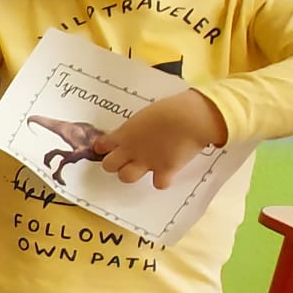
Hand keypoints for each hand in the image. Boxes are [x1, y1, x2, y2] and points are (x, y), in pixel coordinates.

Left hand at [93, 90, 229, 188]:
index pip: (103, 145)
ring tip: (141, 168)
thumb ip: (138, 125)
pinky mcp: (165, 170)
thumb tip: (142, 128)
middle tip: (123, 159)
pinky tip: (166, 174)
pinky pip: (158, 184)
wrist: (189, 118)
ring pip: (126, 177)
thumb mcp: (146, 113)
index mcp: (125, 133)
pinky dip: (162, 181)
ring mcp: (147, 162)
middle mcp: (131, 150)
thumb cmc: (170, 108)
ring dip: (131, 174)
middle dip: (113, 164)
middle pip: (108, 165)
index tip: (106, 147)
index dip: (103, 147)